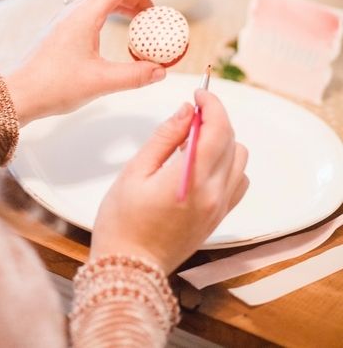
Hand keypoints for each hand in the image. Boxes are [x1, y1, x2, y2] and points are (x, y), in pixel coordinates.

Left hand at [5, 0, 167, 125]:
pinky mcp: (60, 31)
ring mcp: (65, 20)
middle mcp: (73, 12)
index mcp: (84, 16)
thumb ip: (134, 76)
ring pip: (99, 0)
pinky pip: (89, 12)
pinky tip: (113, 31)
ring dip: (122, 4)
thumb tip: (160, 71)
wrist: (19, 95)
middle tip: (155, 12)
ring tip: (139, 21)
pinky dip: (108, 14)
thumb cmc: (52, 86)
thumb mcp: (101, 82)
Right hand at [90, 90, 248, 273]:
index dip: (212, 104)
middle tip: (190, 113)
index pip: (217, 129)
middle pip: (232, 140)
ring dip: (223, 142)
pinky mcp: (218, 218)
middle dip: (215, 119)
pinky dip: (227, 164)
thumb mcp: (135, 171)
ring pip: (239, 160)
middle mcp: (213, 194)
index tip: (199, 93)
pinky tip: (201, 165)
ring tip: (193, 141)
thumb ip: (164, 137)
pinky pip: (238, 182)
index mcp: (190, 180)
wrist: (130, 268)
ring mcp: (219, 208)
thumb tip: (186, 111)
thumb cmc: (122, 221)